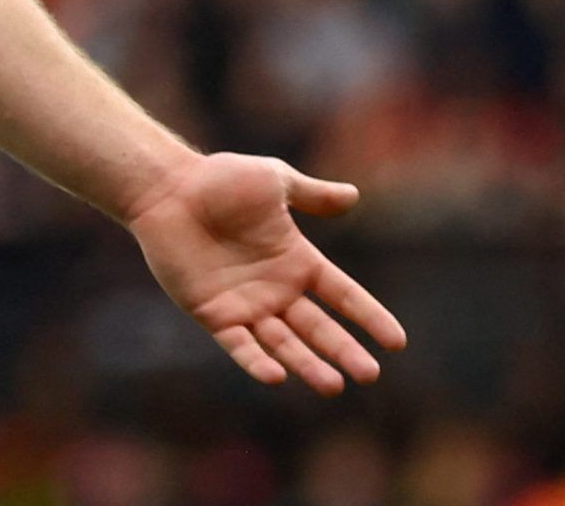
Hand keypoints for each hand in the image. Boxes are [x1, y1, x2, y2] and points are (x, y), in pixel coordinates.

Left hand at [125, 151, 406, 394]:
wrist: (167, 188)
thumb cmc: (219, 179)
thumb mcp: (274, 181)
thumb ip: (311, 194)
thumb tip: (354, 196)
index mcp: (296, 260)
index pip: (342, 294)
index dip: (368, 316)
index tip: (397, 341)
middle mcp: (276, 289)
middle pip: (318, 327)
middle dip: (344, 351)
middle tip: (370, 375)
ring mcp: (245, 304)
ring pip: (283, 343)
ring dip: (307, 365)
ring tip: (333, 386)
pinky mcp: (213, 314)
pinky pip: (239, 344)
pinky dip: (256, 361)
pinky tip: (276, 377)